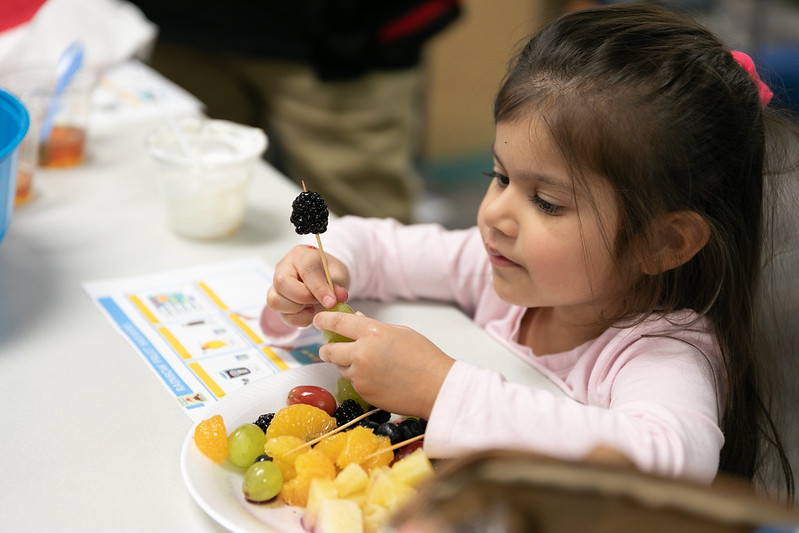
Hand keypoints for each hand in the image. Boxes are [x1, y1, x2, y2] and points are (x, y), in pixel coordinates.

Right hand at [266, 245, 349, 327]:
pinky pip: (284, 316)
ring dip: (299, 310)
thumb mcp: (337, 276)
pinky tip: (311, 312)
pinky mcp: (277, 304)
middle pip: (282, 283)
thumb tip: (340, 297)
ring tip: (315, 306)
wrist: (326, 279)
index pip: (306, 269)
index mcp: (301, 255)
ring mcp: (276, 287)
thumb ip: (336, 286)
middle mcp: (283, 269)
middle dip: (305, 298)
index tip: (331, 301)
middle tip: (321, 302)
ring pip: (276, 301)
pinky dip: (300, 319)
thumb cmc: (330, 274)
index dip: (319, 288)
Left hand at [313, 311, 454, 418]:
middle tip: (331, 348)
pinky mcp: (363, 393)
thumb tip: (356, 320)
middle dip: (327, 349)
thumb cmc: (424, 358)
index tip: (318, 320)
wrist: (436, 388)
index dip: (324, 320)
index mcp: (373, 333)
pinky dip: (360, 379)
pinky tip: (379, 378)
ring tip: (371, 365)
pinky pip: (354, 383)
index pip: (338, 322)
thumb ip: (373, 326)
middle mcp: (361, 354)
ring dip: (347, 365)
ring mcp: (361, 376)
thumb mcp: (401, 333)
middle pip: (329, 350)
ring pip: (341, 368)